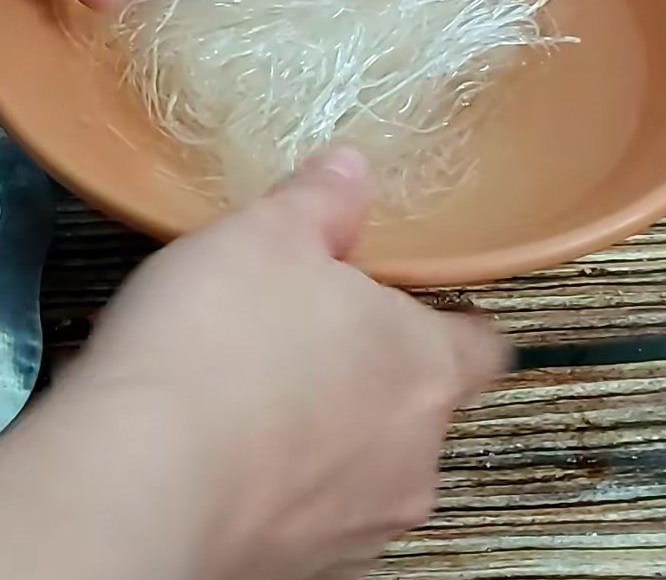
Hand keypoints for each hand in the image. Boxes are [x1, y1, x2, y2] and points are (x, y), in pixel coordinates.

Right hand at [0, 149, 505, 579]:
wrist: (137, 478)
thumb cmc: (220, 341)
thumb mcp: (270, 235)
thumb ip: (325, 200)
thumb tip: (352, 170)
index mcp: (425, 366)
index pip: (484, 347)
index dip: (457, 324)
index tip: (422, 310)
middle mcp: (414, 454)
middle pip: (418, 403)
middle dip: (376, 372)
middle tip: (312, 339)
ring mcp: (362, 522)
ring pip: (368, 462)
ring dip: (331, 430)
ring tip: (259, 396)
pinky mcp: (303, 566)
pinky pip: (314, 509)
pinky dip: (288, 481)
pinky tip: (231, 452)